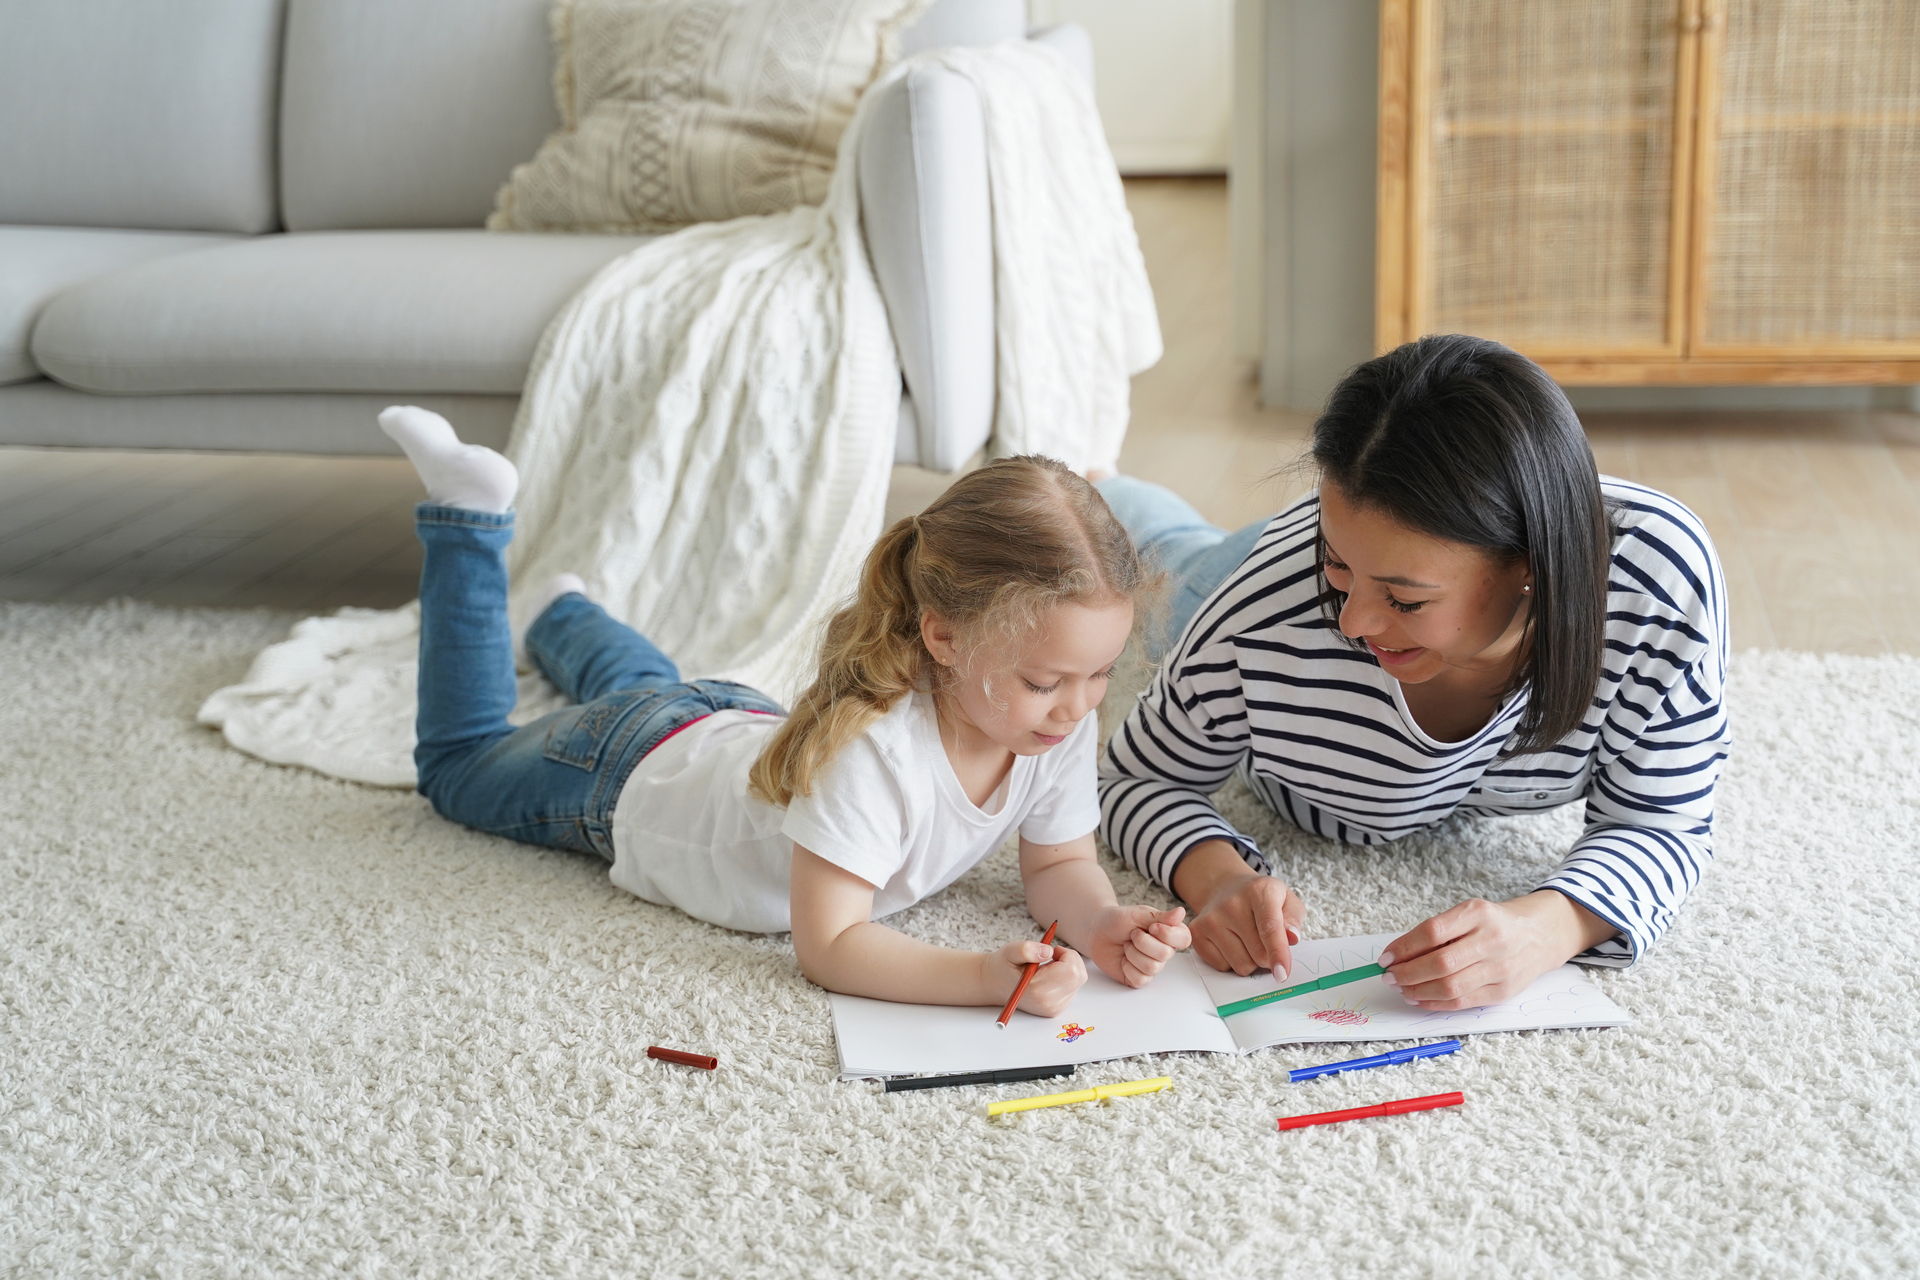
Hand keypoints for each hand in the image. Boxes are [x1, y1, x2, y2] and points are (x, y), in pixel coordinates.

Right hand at [985, 941, 1087, 1017]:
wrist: (995, 985)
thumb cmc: (1004, 967)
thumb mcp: (1010, 951)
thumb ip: (1027, 949)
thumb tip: (1048, 951)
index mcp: (1038, 990)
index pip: (1072, 970)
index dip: (1066, 955)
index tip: (1053, 951)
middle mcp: (1048, 1003)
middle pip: (1079, 976)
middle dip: (1070, 960)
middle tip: (1052, 956)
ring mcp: (1054, 1008)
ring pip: (1079, 981)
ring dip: (1068, 968)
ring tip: (1047, 967)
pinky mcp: (1057, 1009)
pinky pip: (1074, 987)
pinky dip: (1066, 977)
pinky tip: (1049, 976)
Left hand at [1081, 906, 1190, 987]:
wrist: (1096, 931)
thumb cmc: (1118, 920)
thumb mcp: (1138, 914)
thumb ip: (1161, 916)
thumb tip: (1182, 912)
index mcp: (1169, 933)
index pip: (1184, 939)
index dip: (1168, 934)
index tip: (1151, 927)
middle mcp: (1164, 951)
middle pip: (1165, 954)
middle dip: (1142, 942)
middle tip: (1132, 934)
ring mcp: (1152, 966)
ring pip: (1152, 967)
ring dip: (1133, 953)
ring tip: (1126, 945)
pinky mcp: (1139, 978)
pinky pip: (1140, 979)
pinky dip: (1127, 967)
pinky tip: (1123, 959)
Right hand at [1172, 841, 1305, 976]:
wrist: (1226, 889)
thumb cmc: (1261, 899)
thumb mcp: (1286, 900)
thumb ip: (1294, 919)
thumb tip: (1292, 938)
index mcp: (1259, 891)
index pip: (1270, 928)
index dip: (1278, 953)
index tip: (1282, 974)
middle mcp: (1231, 904)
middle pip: (1258, 954)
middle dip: (1268, 958)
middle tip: (1265, 941)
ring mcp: (1210, 919)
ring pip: (1241, 965)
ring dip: (1250, 961)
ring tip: (1247, 940)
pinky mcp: (1197, 933)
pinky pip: (1222, 967)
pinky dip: (1231, 962)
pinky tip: (1231, 942)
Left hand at [1379, 891, 1616, 1010]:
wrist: (1540, 934)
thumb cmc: (1494, 923)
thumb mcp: (1468, 914)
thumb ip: (1437, 931)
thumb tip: (1396, 955)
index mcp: (1478, 913)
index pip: (1432, 932)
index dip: (1404, 948)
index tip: (1385, 958)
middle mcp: (1492, 940)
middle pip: (1440, 963)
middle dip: (1407, 973)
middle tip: (1389, 976)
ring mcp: (1501, 968)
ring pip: (1450, 987)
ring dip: (1417, 991)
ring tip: (1401, 988)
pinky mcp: (1504, 991)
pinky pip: (1462, 1002)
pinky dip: (1434, 1003)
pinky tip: (1419, 999)